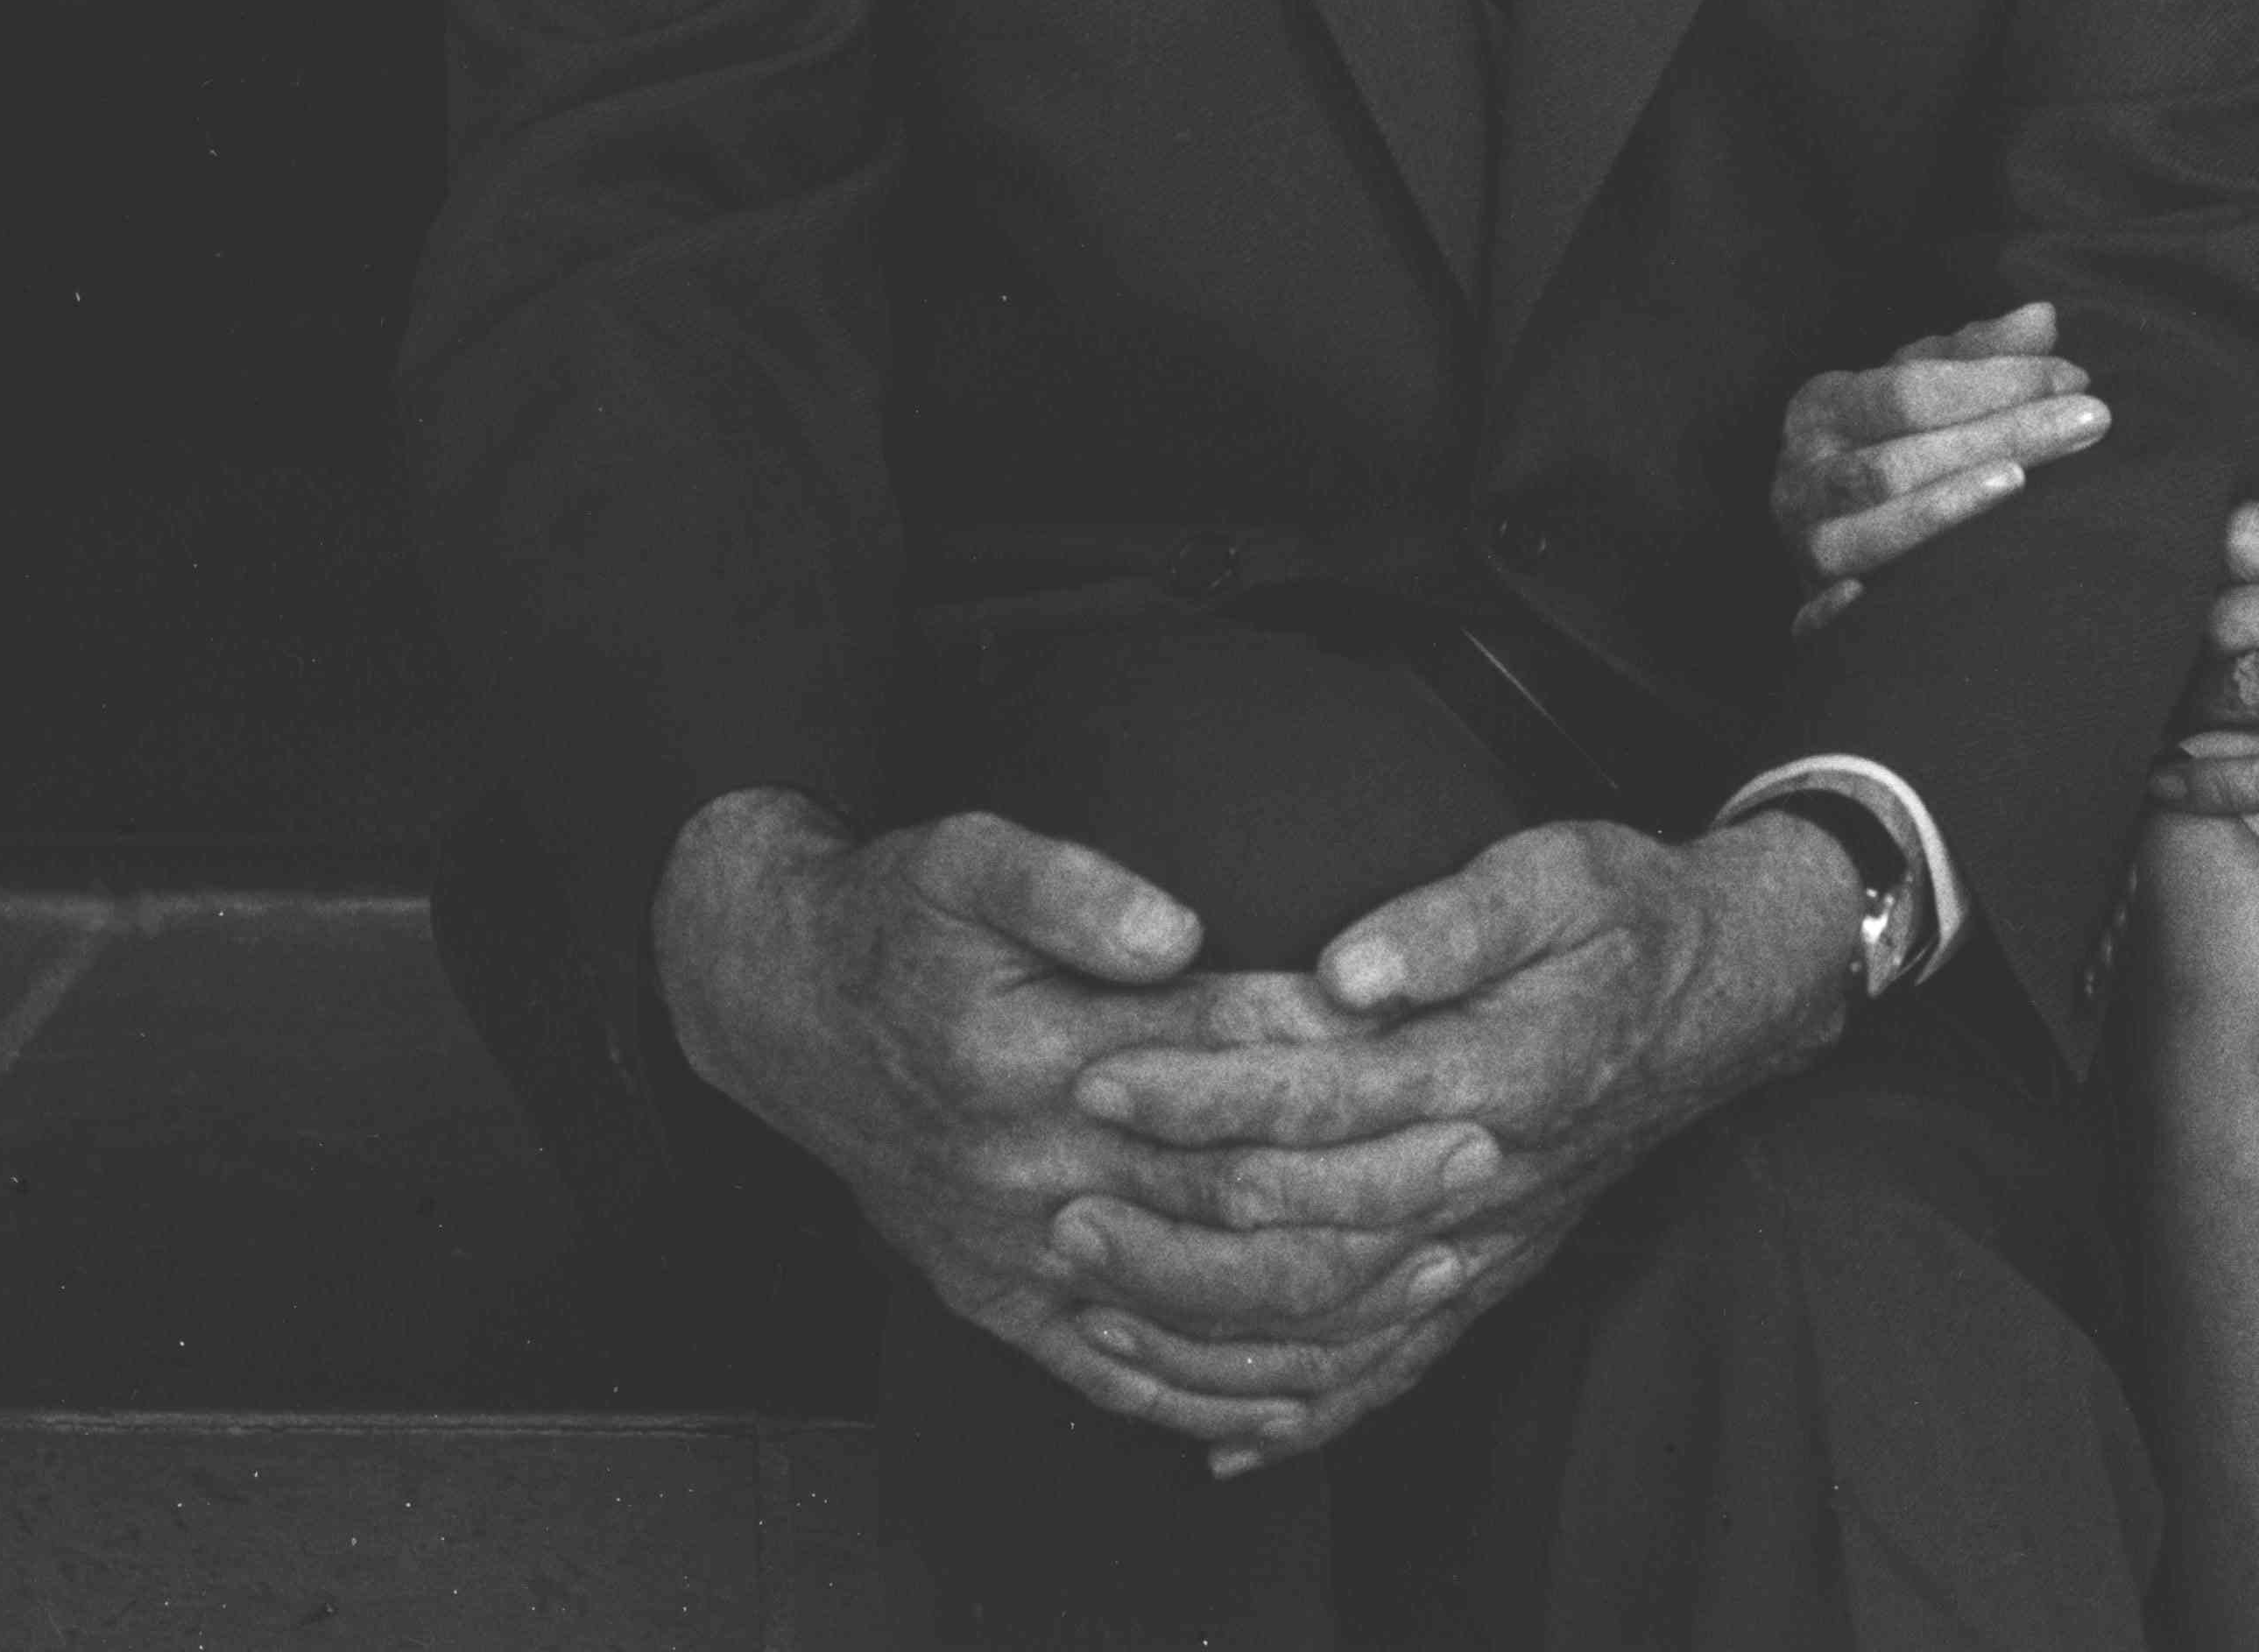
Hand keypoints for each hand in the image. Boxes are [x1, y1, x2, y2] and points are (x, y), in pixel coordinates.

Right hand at [655, 790, 1438, 1458]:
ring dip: (1323, 1297)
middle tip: (1481, 1154)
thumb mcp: (962, 861)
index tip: (1437, 1044)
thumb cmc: (893, 923)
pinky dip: (1213, 1397)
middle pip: (1228, 1191)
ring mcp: (1017, 1252)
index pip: (1219, 1061)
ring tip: (1441, 1263)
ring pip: (1192, 1303)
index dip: (1335, 1054)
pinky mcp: (1000, 1303)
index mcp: (1035, 1053)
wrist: (777, 1015)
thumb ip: (1068, 885)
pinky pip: (1117, 1374)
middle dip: (1366, 1181)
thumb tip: (1172, 925)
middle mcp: (1032, 1168)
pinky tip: (1305, 1397)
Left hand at [1053, 812, 1863, 1464]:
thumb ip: (1454, 921)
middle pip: (1305, 1226)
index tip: (1101, 1078)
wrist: (1724, 997)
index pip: (1320, 1096)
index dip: (1202, 1092)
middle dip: (1169, 1224)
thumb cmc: (1626, 915)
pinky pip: (1394, 1369)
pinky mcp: (1491, 1277)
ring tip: (1092, 1309)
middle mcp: (1489, 1175)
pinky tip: (1223, 1438)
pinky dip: (1307, 1414)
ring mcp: (1490, 1242)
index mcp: (1498, 1068)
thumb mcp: (1558, 871)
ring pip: (1333, 1320)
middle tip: (1059, 1204)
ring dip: (1207, 1327)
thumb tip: (1346, 969)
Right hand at [1770, 299, 2108, 629]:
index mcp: (1823, 407)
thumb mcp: (1920, 385)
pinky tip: (1884, 598)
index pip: (1911, 390)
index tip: (2074, 378)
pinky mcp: (1810, 609)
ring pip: (1873, 531)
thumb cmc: (1886, 440)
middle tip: (2091, 420)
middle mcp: (1802, 477)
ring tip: (2021, 480)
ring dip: (1947, 507)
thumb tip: (2044, 316)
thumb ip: (1980, 355)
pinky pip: (1820, 617)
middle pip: (1901, 460)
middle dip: (2001, 436)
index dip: (1995, 382)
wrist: (1815, 520)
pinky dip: (1845, 612)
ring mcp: (1805, 545)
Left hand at [2145, 509, 2258, 817]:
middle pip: (2221, 610)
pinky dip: (2208, 786)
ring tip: (2117, 721)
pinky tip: (2157, 790)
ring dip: (2169, 710)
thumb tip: (2241, 553)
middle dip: (2150, 637)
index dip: (2168, 544)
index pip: (2245, 526)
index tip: (2115, 562)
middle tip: (2094, 655)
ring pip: (2242, 689)